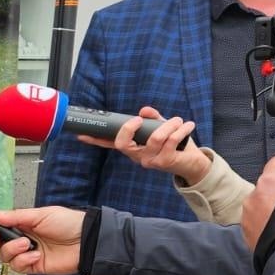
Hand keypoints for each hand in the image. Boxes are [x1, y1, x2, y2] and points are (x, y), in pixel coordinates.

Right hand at [0, 206, 90, 274]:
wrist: (87, 242)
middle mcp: (22, 239)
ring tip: (27, 244)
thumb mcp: (40, 214)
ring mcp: (27, 253)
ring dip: (13, 250)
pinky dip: (25, 261)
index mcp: (22, 223)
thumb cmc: (68, 223)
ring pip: (5, 256)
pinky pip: (18, 267)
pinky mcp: (34, 267)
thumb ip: (15, 217)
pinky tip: (37, 256)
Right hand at [79, 105, 208, 186]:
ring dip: (168, 125)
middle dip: (129, 128)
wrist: (193, 164)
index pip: (110, 144)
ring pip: (154, 139)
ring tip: (178, 120)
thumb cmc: (175, 145)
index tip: (81, 135)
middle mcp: (137, 156)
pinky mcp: (165, 162)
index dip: (95, 140)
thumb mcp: (162, 129)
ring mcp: (150, 161)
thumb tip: (143, 110)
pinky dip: (180, 130)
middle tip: (140, 119)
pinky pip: (170, 141)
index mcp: (133, 148)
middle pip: (123, 144)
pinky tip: (188, 125)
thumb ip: (153, 119)